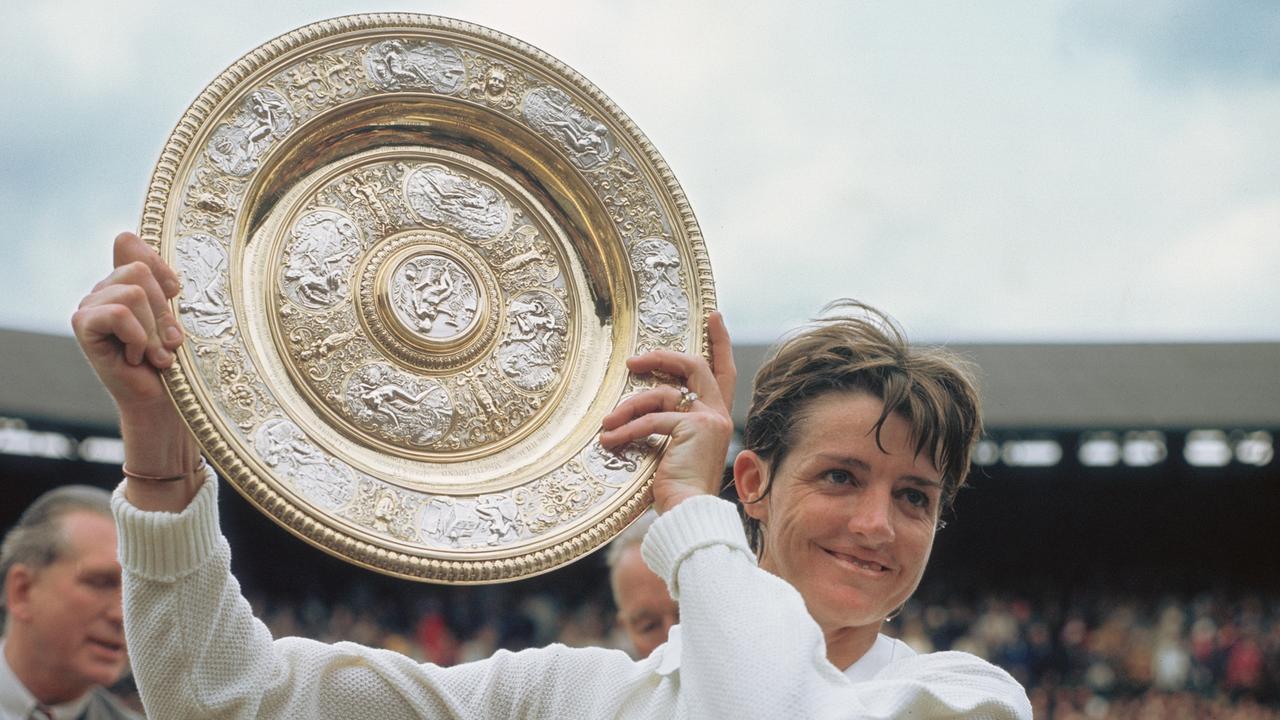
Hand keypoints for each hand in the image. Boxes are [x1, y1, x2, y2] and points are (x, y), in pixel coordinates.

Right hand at [71, 232, 202, 509]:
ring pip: (133, 292)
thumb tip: (124, 235)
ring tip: (155, 354)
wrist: (165, 403)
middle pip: (139, 269)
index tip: (177, 296)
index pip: (132, 244)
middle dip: (164, 310)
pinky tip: (136, 357)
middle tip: (169, 343)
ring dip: (154, 329)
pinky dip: (137, 337)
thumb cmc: (176, 361)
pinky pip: (119, 313)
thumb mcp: (175, 315)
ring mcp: (90, 306)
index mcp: (125, 282)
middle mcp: (103, 289)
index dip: (160, 268)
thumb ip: (155, 277)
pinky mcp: (83, 325)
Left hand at [600, 311, 735, 512]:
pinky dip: (627, 430)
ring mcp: (708, 420)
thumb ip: (667, 426)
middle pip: (694, 366)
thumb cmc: (676, 490)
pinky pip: (652, 419)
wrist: (687, 514)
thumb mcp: (673, 450)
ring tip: (607, 425)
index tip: (714, 316)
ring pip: (661, 394)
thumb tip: (637, 410)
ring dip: (629, 407)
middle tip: (633, 362)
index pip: (723, 372)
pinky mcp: (693, 428)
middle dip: (662, 357)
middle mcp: (718, 416)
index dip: (720, 342)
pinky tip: (610, 442)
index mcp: (716, 419)